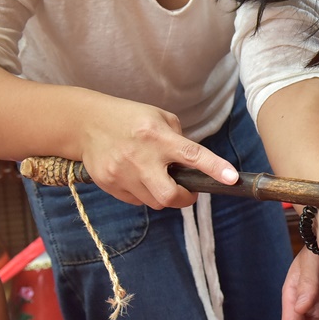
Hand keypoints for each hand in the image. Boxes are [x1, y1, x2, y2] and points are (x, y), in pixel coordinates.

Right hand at [79, 97, 237, 208]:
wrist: (87, 123)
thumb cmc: (130, 118)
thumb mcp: (159, 117)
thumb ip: (179, 140)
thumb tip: (195, 165)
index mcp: (158, 136)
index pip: (192, 155)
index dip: (214, 168)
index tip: (232, 178)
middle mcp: (141, 156)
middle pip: (170, 196)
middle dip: (185, 198)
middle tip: (188, 191)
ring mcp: (122, 173)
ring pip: (154, 202)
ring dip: (162, 194)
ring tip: (156, 176)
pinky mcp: (109, 184)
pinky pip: (136, 201)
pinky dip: (143, 193)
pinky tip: (137, 176)